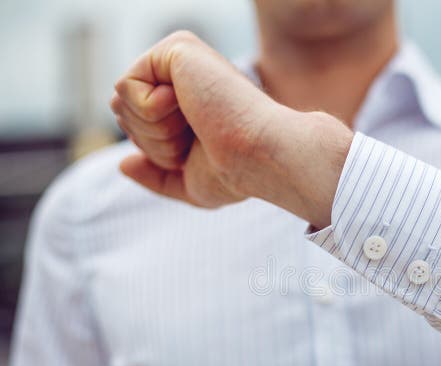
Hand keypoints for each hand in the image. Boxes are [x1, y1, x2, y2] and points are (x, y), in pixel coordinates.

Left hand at [110, 31, 352, 227]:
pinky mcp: (175, 48)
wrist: (261, 158)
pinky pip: (125, 87)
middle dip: (153, 143)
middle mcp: (185, 74)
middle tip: (198, 139)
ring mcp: (181, 57)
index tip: (199, 152)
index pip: (136, 126)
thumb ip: (157, 176)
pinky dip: (152, 113)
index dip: (157, 152)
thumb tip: (123, 164)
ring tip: (198, 125)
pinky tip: (191, 107)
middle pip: (122, 114)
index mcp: (190, 100)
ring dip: (155, 131)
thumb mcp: (192, 184)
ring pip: (120, 103)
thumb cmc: (239, 173)